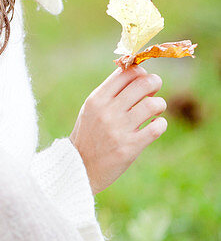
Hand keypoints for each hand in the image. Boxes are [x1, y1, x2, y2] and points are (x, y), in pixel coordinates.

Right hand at [69, 66, 166, 193]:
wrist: (80, 167)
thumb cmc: (89, 135)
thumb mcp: (91, 109)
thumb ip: (111, 92)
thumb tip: (139, 73)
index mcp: (97, 99)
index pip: (126, 72)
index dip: (141, 72)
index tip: (143, 79)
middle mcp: (107, 111)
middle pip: (143, 83)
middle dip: (155, 83)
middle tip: (154, 91)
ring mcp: (119, 130)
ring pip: (154, 104)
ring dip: (160, 105)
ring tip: (155, 111)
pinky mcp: (130, 147)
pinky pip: (157, 127)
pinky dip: (161, 124)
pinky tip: (155, 126)